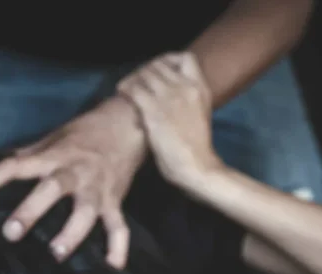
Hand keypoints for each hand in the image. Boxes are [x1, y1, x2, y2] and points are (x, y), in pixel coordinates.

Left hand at [0, 97, 146, 268]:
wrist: (128, 125)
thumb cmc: (83, 134)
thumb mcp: (51, 139)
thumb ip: (27, 157)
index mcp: (52, 157)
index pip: (15, 166)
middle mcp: (74, 172)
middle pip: (52, 189)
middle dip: (31, 211)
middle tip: (10, 233)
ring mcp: (96, 189)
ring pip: (85, 212)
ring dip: (72, 233)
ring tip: (56, 254)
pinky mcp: (115, 201)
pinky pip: (119, 226)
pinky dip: (118, 247)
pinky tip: (112, 267)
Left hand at [117, 51, 224, 193]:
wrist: (197, 166)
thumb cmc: (196, 148)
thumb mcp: (199, 115)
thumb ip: (187, 100)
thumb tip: (168, 94)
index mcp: (200, 88)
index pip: (185, 57)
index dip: (168, 60)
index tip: (158, 71)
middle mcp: (185, 87)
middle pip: (159, 64)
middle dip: (143, 70)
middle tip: (135, 81)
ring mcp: (170, 97)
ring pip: (144, 73)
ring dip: (132, 78)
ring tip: (125, 87)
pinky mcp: (154, 111)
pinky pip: (134, 89)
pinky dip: (125, 88)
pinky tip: (121, 93)